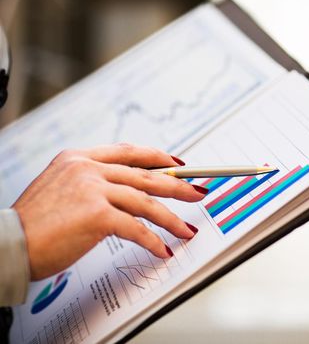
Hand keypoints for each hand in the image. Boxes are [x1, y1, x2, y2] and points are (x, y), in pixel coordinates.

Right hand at [12, 143, 207, 280]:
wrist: (9, 243)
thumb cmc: (35, 222)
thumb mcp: (61, 186)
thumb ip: (91, 181)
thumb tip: (126, 189)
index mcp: (80, 158)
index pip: (129, 152)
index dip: (157, 157)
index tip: (177, 164)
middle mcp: (88, 168)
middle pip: (146, 175)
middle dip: (177, 185)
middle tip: (197, 191)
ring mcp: (93, 190)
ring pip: (146, 201)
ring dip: (171, 218)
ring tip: (187, 229)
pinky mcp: (96, 215)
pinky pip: (136, 228)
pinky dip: (153, 241)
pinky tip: (163, 249)